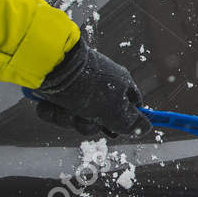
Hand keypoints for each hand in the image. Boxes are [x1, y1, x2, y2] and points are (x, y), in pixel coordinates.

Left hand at [27, 39, 149, 138]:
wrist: (50, 66)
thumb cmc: (88, 87)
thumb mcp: (115, 110)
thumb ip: (131, 123)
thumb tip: (147, 128)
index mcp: (119, 85)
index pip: (131, 105)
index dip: (123, 121)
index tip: (113, 130)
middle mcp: (98, 86)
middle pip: (99, 119)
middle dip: (88, 124)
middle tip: (83, 117)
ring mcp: (76, 88)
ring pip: (74, 118)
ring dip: (67, 119)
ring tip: (63, 108)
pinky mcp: (55, 90)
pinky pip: (55, 111)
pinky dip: (51, 111)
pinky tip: (50, 104)